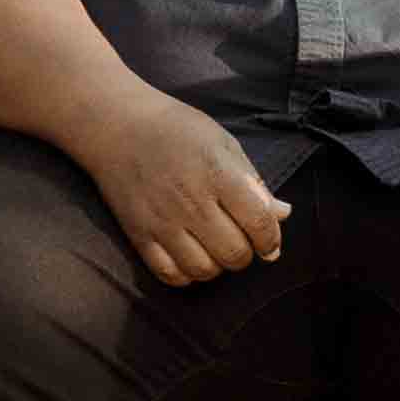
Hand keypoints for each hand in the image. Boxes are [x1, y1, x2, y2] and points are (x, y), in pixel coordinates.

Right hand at [78, 89, 290, 285]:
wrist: (117, 125)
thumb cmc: (176, 129)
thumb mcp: (223, 143)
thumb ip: (253, 181)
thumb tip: (283, 214)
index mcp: (217, 173)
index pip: (258, 221)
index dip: (271, 239)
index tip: (270, 242)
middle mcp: (190, 201)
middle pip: (234, 253)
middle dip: (247, 254)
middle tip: (241, 241)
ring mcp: (162, 221)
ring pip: (204, 270)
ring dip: (218, 265)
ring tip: (216, 248)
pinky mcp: (139, 234)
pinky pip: (170, 275)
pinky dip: (187, 275)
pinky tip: (191, 257)